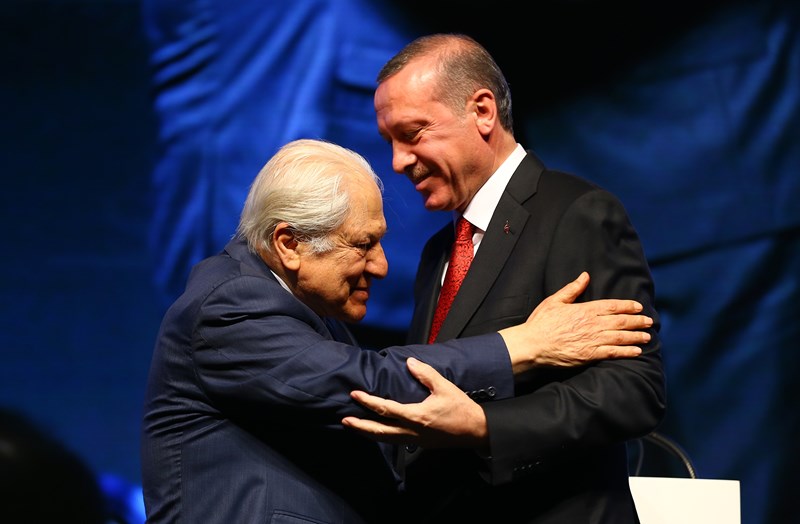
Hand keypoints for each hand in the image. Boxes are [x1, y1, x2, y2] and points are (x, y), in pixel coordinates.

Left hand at [342, 357, 487, 450]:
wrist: (476, 431)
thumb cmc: (461, 408)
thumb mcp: (444, 387)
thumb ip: (426, 374)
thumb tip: (409, 362)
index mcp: (416, 416)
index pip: (385, 409)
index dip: (368, 401)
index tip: (355, 394)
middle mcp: (412, 431)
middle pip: (379, 431)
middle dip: (360, 425)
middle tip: (345, 419)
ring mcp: (415, 440)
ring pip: (386, 439)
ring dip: (368, 433)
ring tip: (354, 427)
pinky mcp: (420, 443)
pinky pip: (395, 441)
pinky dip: (381, 437)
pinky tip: (377, 432)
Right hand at [499, 271, 652, 373]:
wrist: (532, 344)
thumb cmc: (541, 322)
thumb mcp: (555, 300)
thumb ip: (572, 289)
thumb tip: (585, 276)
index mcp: (584, 310)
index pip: (612, 306)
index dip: (627, 306)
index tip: (638, 307)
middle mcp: (592, 324)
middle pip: (620, 321)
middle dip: (637, 321)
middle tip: (649, 322)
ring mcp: (592, 340)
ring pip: (620, 337)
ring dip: (635, 336)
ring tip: (647, 337)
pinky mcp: (589, 355)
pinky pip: (612, 353)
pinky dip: (626, 352)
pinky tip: (636, 352)